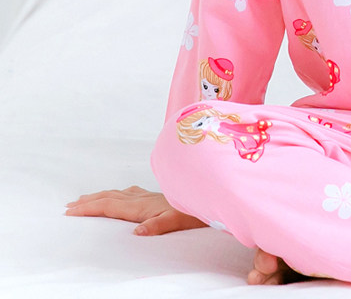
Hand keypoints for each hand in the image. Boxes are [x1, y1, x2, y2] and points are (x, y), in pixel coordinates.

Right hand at [65, 185, 206, 235]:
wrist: (207, 196)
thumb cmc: (192, 211)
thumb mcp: (176, 221)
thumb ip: (157, 226)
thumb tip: (137, 231)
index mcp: (142, 206)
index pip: (109, 206)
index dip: (89, 208)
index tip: (70, 210)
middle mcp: (142, 198)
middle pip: (109, 197)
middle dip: (88, 201)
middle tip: (69, 205)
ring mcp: (147, 196)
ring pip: (117, 193)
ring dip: (99, 196)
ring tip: (85, 198)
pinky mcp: (154, 196)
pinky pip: (128, 193)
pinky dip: (115, 194)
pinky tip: (119, 194)